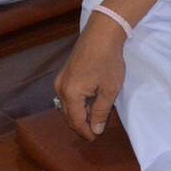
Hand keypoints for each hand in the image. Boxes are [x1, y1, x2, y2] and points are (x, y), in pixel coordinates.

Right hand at [54, 14, 127, 139]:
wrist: (102, 32)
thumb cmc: (108, 60)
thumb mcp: (109, 89)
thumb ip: (101, 111)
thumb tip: (96, 129)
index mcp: (70, 95)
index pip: (76, 121)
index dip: (86, 132)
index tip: (96, 138)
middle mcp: (60, 88)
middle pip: (69, 115)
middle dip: (81, 124)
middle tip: (95, 131)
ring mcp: (61, 79)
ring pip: (67, 105)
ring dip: (79, 113)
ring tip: (94, 118)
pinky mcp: (65, 72)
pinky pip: (68, 95)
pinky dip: (77, 103)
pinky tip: (89, 102)